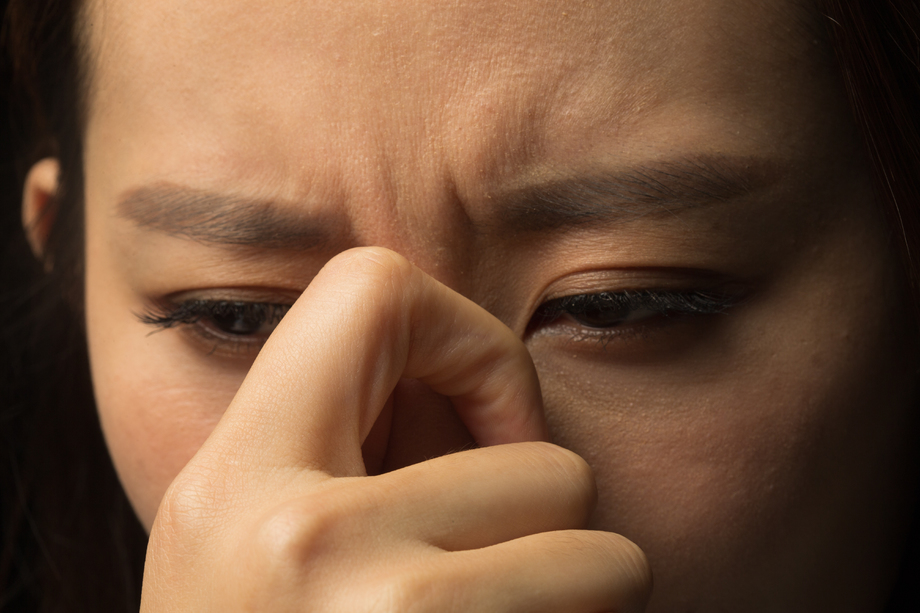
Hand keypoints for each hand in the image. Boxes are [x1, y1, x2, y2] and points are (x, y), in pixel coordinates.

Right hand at [140, 247, 651, 611]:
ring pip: (609, 559)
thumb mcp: (250, 546)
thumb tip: (480, 374)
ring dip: (578, 599)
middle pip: (550, 462)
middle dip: (547, 521)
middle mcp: (302, 544)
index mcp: (236, 480)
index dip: (464, 339)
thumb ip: (339, 448)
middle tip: (491, 573)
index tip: (485, 428)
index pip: (375, 288)